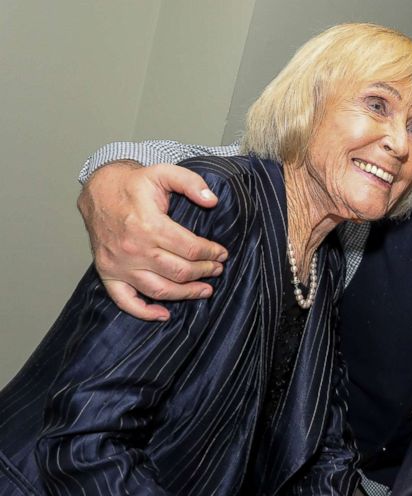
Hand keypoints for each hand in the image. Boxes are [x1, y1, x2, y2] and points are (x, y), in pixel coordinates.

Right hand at [77, 161, 227, 320]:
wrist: (98, 190)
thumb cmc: (133, 184)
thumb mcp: (163, 172)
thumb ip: (191, 182)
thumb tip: (212, 200)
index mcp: (148, 225)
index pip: (190, 249)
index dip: (211, 253)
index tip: (222, 253)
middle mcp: (133, 248)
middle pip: (180, 271)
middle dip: (204, 272)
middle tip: (216, 269)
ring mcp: (119, 264)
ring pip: (160, 290)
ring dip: (186, 294)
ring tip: (205, 290)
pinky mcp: (108, 273)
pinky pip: (125, 300)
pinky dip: (144, 312)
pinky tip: (163, 314)